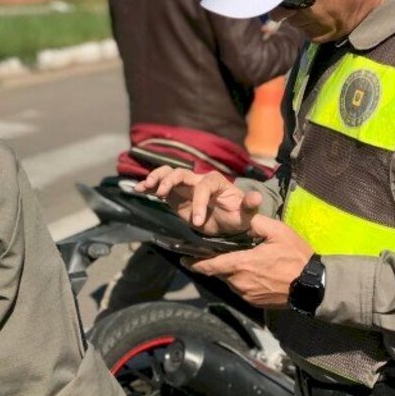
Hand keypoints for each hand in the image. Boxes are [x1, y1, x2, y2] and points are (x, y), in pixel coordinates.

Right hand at [133, 166, 262, 235]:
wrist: (227, 222)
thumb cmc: (237, 217)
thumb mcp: (246, 215)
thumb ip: (249, 206)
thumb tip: (257, 197)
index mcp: (215, 182)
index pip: (203, 186)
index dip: (199, 201)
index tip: (197, 221)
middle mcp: (198, 180)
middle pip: (181, 173)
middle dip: (170, 181)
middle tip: (162, 195)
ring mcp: (185, 186)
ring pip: (168, 173)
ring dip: (156, 177)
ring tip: (147, 187)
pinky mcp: (175, 195)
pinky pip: (160, 185)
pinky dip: (148, 185)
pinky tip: (138, 189)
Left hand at [188, 214, 314, 307]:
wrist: (314, 287)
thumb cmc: (295, 257)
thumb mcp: (278, 232)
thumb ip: (255, 223)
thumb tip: (240, 215)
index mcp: (241, 264)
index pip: (210, 265)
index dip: (195, 263)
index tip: (183, 259)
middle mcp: (239, 282)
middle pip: (220, 271)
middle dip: (217, 263)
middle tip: (218, 252)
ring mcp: (246, 294)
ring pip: (230, 280)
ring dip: (231, 271)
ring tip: (242, 260)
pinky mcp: (254, 302)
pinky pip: (241, 289)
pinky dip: (241, 280)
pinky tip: (254, 272)